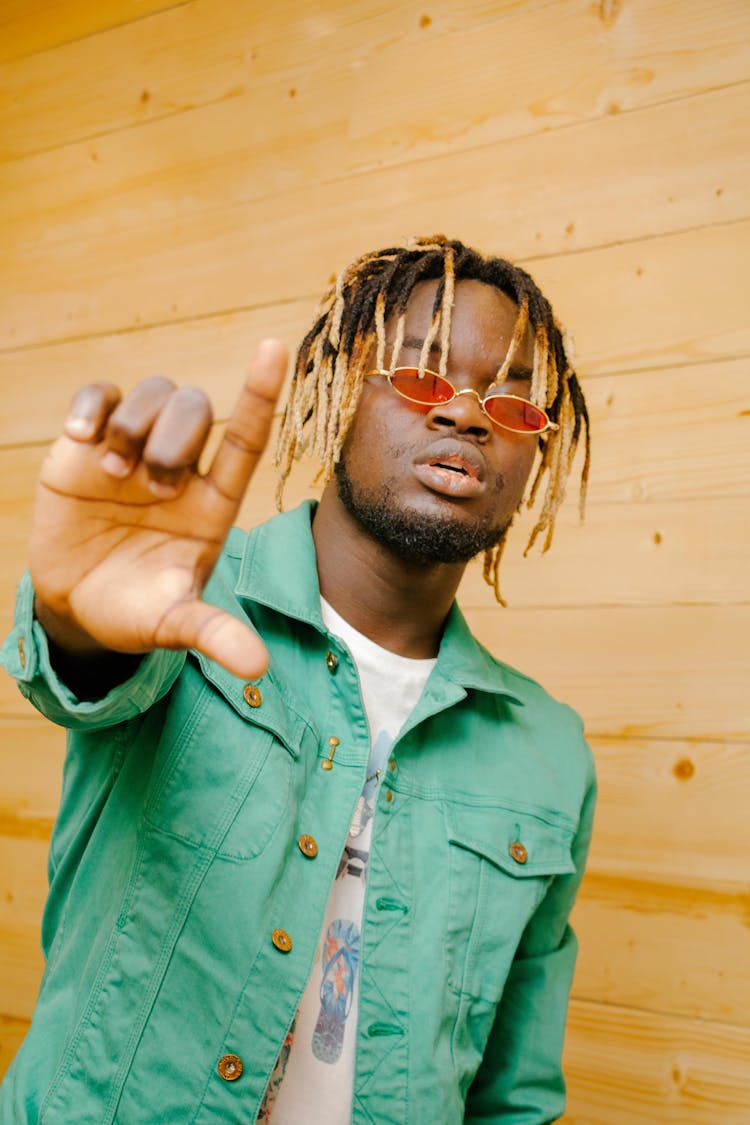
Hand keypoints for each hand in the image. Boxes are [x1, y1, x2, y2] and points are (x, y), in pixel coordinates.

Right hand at [30, 339, 288, 679]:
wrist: (77, 605)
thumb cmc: (137, 610)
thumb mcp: (173, 624)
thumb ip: (212, 635)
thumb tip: (258, 669)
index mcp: (214, 501)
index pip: (245, 438)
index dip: (259, 393)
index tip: (272, 348)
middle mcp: (180, 467)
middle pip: (195, 409)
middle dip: (174, 435)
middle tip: (150, 484)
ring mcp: (134, 451)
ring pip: (152, 393)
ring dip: (134, 422)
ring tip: (113, 469)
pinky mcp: (87, 445)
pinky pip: (97, 396)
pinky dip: (90, 406)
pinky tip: (79, 436)